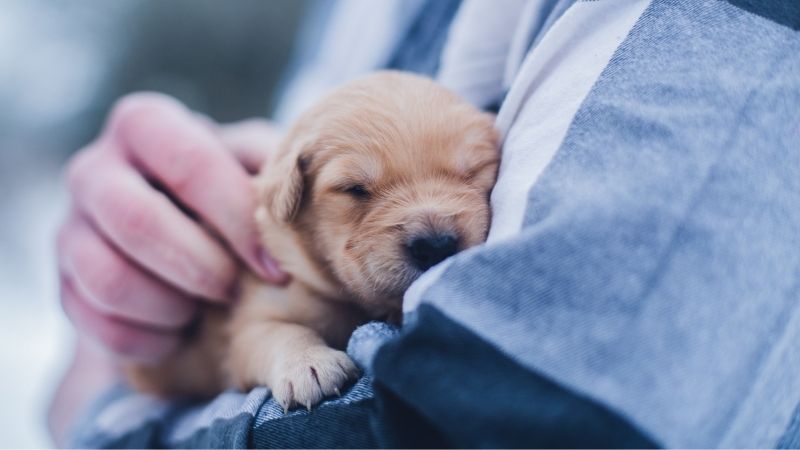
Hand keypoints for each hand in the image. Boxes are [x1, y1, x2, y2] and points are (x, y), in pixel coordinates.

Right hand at [57, 93, 286, 362]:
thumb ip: (272, 166)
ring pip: (107, 277)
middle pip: (135, 220)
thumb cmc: (229, 192)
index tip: (276, 268)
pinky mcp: (64, 283)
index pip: (190, 164)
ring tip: (205, 309)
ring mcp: (70, 227)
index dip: (237, 221)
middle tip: (234, 290)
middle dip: (199, 267)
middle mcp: (94, 168)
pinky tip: (180, 333)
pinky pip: (95, 323)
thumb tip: (311, 187)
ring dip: (170, 305)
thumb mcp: (253, 165)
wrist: (178, 234)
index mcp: (146, 125)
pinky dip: (148, 338)